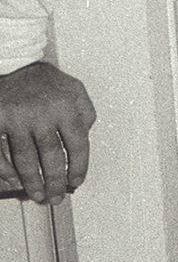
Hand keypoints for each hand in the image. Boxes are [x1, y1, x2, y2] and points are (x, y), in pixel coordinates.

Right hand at [0, 62, 95, 203]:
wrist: (13, 65)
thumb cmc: (45, 80)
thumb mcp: (75, 89)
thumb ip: (85, 113)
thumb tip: (86, 138)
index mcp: (65, 107)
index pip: (78, 144)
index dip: (79, 167)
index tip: (76, 181)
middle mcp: (41, 114)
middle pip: (51, 157)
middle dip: (55, 182)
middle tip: (56, 196)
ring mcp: (16, 118)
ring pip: (25, 159)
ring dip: (32, 181)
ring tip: (38, 194)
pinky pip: (0, 152)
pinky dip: (5, 169)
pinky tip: (13, 179)